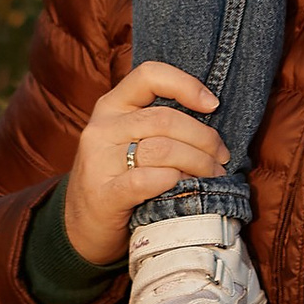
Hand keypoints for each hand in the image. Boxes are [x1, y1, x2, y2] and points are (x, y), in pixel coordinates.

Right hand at [64, 60, 228, 266]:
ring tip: (212, 175)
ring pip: (161, 149)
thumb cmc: (117, 179)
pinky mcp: (102, 194)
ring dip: (197, 162)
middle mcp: (102, 128)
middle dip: (204, 138)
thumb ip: (157, 124)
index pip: (149, 75)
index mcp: (111, 106)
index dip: (185, 84)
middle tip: (222, 158)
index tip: (213, 105)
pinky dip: (171, 181)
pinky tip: (181, 185)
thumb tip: (211, 117)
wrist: (81, 228)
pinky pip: (143, 180)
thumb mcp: (127, 140)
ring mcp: (98, 161)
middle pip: (164, 119)